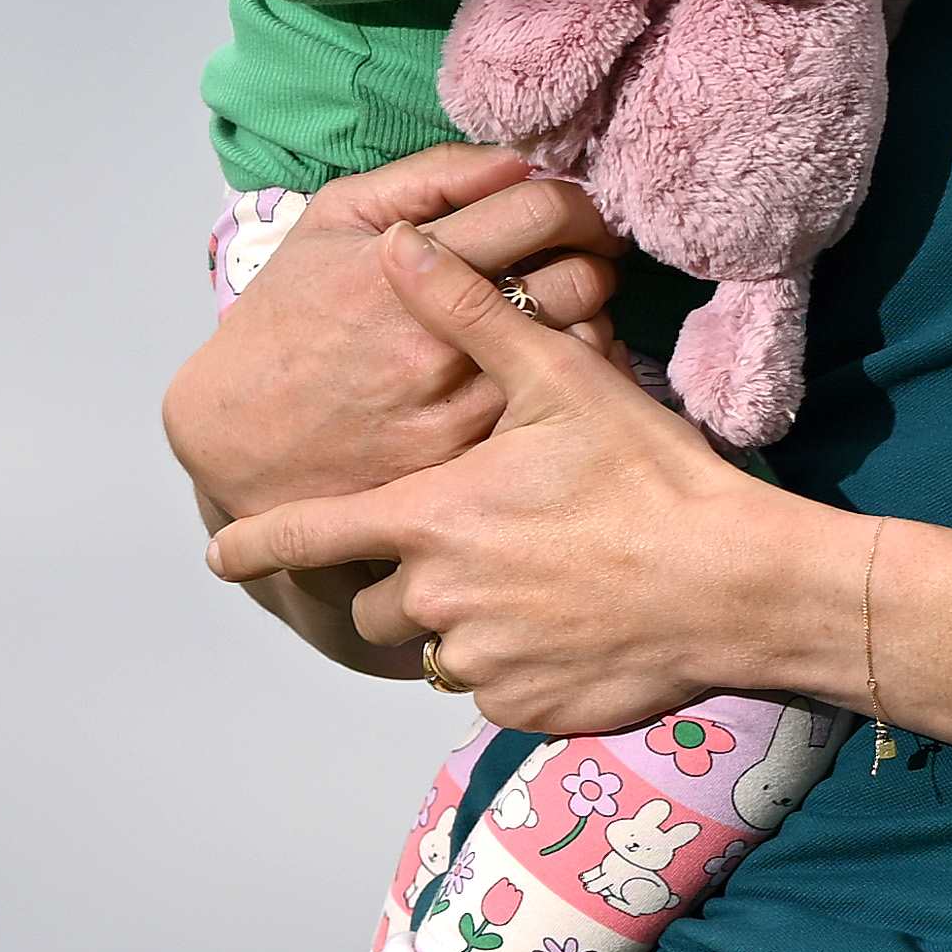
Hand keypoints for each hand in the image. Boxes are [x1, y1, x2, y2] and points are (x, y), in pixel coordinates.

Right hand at [173, 149, 622, 514]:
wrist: (236, 433)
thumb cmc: (286, 315)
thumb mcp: (333, 220)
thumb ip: (428, 177)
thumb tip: (514, 159)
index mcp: (409, 262)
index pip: (541, 211)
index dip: (575, 203)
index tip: (572, 211)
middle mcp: (440, 333)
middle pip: (578, 277)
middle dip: (594, 256)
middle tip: (582, 255)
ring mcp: (457, 400)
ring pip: (580, 344)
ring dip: (586, 315)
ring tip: (560, 308)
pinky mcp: (466, 454)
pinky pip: (555, 405)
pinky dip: (566, 376)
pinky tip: (542, 364)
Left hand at [203, 229, 869, 728]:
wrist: (732, 581)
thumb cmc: (647, 475)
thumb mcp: (560, 380)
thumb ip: (468, 313)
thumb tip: (400, 244)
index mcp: (428, 520)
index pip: (308, 536)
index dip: (256, 544)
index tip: (219, 555)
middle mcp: (437, 597)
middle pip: (377, 603)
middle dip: (408, 581)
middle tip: (482, 549)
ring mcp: (479, 659)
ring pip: (434, 649)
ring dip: (461, 624)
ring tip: (534, 587)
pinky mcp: (523, 706)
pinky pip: (490, 688)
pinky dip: (513, 664)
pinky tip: (570, 627)